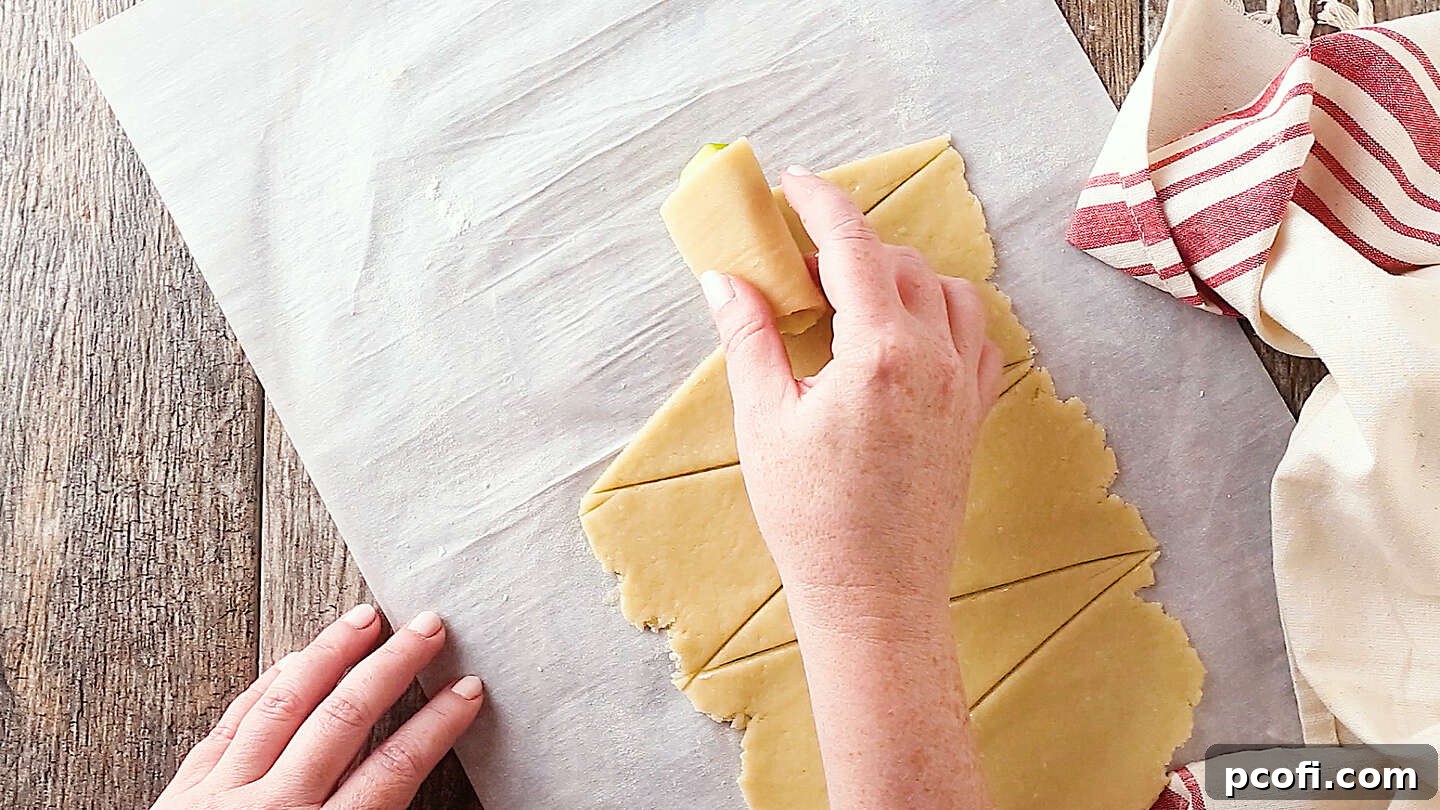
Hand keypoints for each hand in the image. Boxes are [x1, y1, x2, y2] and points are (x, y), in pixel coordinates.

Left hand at [153, 604, 483, 809]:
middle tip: (429, 628)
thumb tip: (404, 784)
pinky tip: (293, 659)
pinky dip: (267, 684)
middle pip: (343, 719)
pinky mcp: (184, 791)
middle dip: (393, 667)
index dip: (435, 725)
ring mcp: (221, 795)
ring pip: (284, 704)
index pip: (391, 770)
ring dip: (330, 654)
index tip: (467, 691)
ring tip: (365, 618)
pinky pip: (231, 721)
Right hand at [701, 166, 1001, 627]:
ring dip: (900, 276)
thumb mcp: (764, 420)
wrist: (875, 597)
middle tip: (798, 264)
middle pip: (899, 262)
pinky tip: (907, 334)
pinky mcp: (974, 415)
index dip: (821, 202)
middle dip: (849, 246)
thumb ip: (749, 337)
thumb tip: (726, 279)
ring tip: (851, 297)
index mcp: (881, 352)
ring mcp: (964, 387)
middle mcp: (935, 358)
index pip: (854, 246)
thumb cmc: (813, 519)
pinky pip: (977, 337)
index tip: (794, 183)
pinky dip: (944, 316)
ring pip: (947, 291)